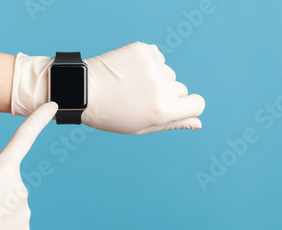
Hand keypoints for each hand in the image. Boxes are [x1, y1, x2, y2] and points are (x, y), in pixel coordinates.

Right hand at [0, 102, 57, 229]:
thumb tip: (11, 176)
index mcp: (3, 168)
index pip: (24, 137)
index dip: (39, 120)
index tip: (53, 106)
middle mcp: (20, 188)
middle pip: (10, 179)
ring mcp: (24, 211)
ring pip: (13, 200)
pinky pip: (16, 218)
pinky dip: (4, 222)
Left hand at [83, 42, 204, 133]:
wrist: (83, 90)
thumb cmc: (110, 114)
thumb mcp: (141, 126)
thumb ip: (172, 124)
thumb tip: (198, 123)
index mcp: (163, 110)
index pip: (198, 104)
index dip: (187, 107)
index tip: (174, 107)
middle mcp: (161, 87)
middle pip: (181, 89)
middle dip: (167, 95)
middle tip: (139, 99)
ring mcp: (153, 67)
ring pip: (168, 73)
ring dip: (155, 79)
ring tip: (130, 86)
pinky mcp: (143, 50)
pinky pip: (157, 57)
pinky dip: (147, 63)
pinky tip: (128, 72)